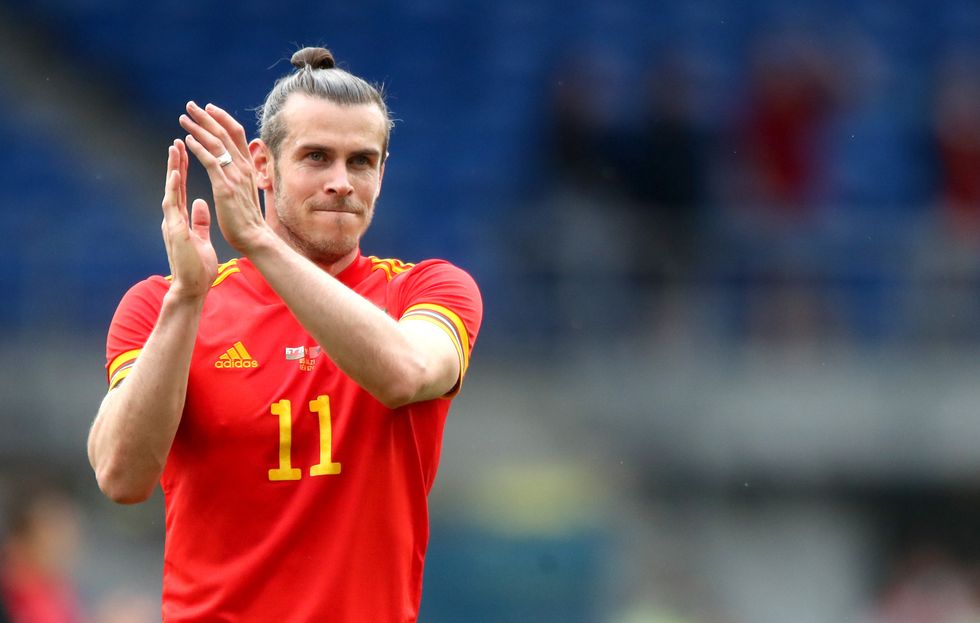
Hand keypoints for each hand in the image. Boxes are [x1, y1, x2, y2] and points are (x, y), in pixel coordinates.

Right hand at [161, 139, 217, 299]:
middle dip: (176, 162)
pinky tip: (176, 174)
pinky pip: (173, 207)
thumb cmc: (197, 267)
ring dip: (172, 169)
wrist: (192, 288)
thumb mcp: (201, 238)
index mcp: (181, 219)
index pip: (182, 188)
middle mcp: (174, 218)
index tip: (187, 149)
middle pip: (174, 184)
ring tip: (175, 148)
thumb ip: (199, 220)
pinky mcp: (175, 232)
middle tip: (178, 139)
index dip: (184, 169)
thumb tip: (201, 203)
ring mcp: (172, 224)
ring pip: (170, 190)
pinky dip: (174, 189)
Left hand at [179, 101, 267, 253]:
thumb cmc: (248, 218)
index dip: (222, 118)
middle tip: (190, 106)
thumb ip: (242, 174)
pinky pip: (211, 161)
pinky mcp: (225, 187)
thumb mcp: (247, 190)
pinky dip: (199, 148)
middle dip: (206, 117)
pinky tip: (187, 140)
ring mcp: (235, 176)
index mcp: (248, 167)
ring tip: (183, 119)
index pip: (236, 134)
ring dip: (198, 128)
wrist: (253, 236)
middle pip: (225, 133)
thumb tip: (238, 164)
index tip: (209, 108)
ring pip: (216, 144)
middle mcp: (243, 167)